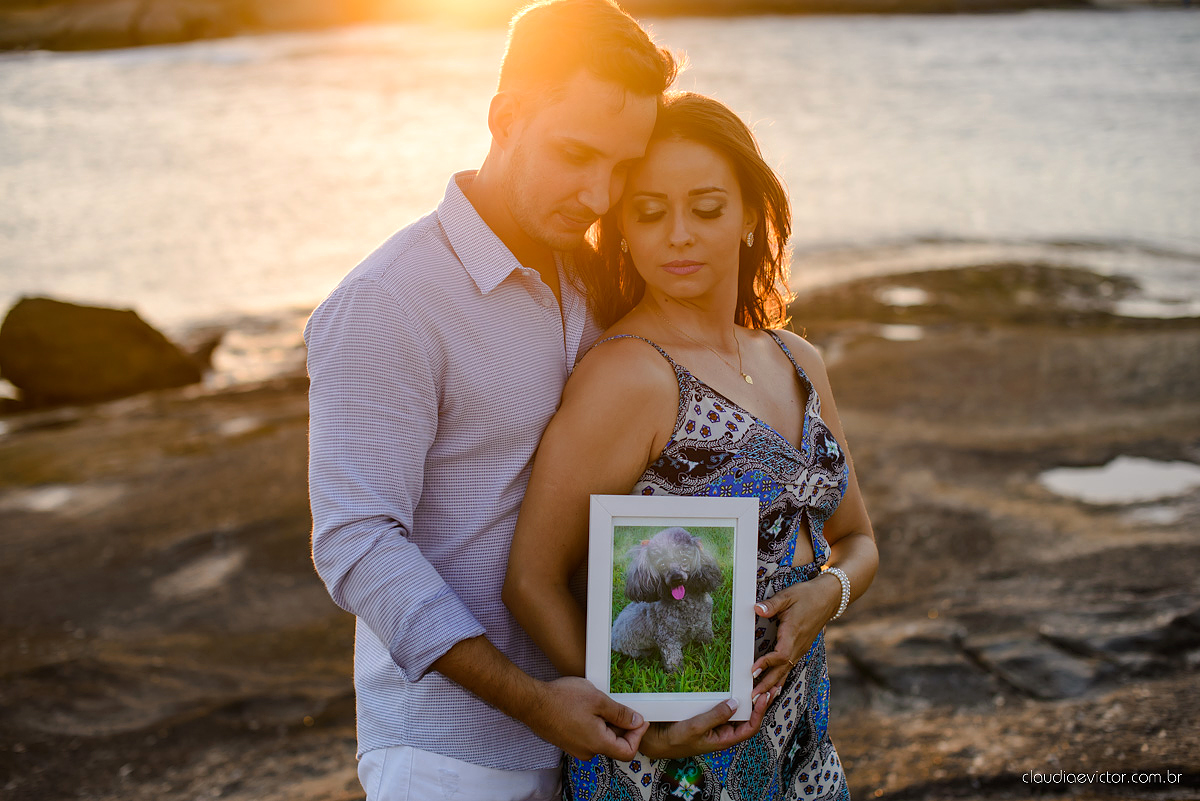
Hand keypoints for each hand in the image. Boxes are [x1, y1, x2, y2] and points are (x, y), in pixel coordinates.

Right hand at [528, 676, 648, 760]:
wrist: (531, 703)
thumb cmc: (561, 700)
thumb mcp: (598, 700)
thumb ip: (620, 713)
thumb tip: (636, 721)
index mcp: (598, 744)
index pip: (628, 751)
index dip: (638, 736)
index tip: (641, 720)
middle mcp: (587, 751)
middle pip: (615, 745)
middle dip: (622, 727)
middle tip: (621, 706)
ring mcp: (575, 748)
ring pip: (601, 739)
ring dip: (606, 724)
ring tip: (600, 703)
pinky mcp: (567, 742)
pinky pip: (588, 736)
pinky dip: (594, 724)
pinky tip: (587, 708)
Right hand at [639, 691, 771, 759]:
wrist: (657, 740)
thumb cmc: (676, 739)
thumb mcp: (696, 727)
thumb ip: (715, 716)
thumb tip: (735, 703)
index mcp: (724, 739)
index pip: (750, 727)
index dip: (760, 713)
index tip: (764, 697)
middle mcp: (723, 732)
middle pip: (748, 718)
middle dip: (760, 704)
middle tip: (770, 687)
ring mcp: (716, 725)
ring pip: (737, 713)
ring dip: (748, 700)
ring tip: (758, 685)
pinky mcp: (708, 717)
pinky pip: (724, 708)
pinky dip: (732, 698)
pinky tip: (736, 688)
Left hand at [751, 577, 838, 697]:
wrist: (829, 597)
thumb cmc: (807, 595)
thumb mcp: (788, 596)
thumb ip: (772, 605)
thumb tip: (757, 609)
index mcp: (793, 633)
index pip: (780, 655)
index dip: (766, 664)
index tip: (752, 671)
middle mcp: (798, 645)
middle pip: (782, 669)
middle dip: (767, 684)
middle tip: (753, 697)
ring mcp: (801, 648)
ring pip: (786, 670)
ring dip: (772, 685)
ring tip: (759, 699)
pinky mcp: (801, 647)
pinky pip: (790, 666)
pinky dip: (781, 678)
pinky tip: (774, 688)